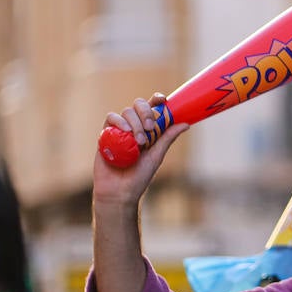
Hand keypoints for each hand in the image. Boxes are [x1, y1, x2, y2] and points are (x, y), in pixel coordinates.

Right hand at [92, 94, 189, 211]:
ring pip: (126, 111)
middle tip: (151, 128)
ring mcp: (119, 130)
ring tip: (140, 142)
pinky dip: (119, 121)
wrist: (119, 192)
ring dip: (135, 123)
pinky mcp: (105, 134)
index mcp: (148, 130)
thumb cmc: (139, 177)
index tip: (163, 100)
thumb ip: (167, 138)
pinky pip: (110, 118)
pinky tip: (125, 132)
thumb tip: (186, 124)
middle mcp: (133, 127)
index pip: (152, 108)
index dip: (156, 100)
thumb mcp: (156, 156)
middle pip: (138, 105)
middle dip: (146, 112)